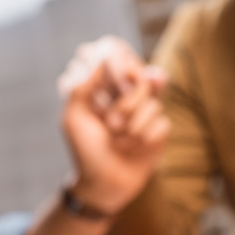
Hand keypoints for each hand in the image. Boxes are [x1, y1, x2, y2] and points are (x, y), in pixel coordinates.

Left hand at [58, 37, 168, 215]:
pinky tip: (135, 147)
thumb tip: (105, 56)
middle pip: (138, 73)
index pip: (113, 50)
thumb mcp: (74, 116)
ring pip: (152, 99)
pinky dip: (144, 137)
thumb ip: (83, 84)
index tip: (115, 81)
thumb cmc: (86, 150)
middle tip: (111, 123)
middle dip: (126, 101)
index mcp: (99, 82)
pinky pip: (161, 121)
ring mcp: (144, 107)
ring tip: (119, 139)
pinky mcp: (159, 125)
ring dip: (132, 124)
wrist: (106, 183)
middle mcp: (123, 90)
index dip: (118, 64)